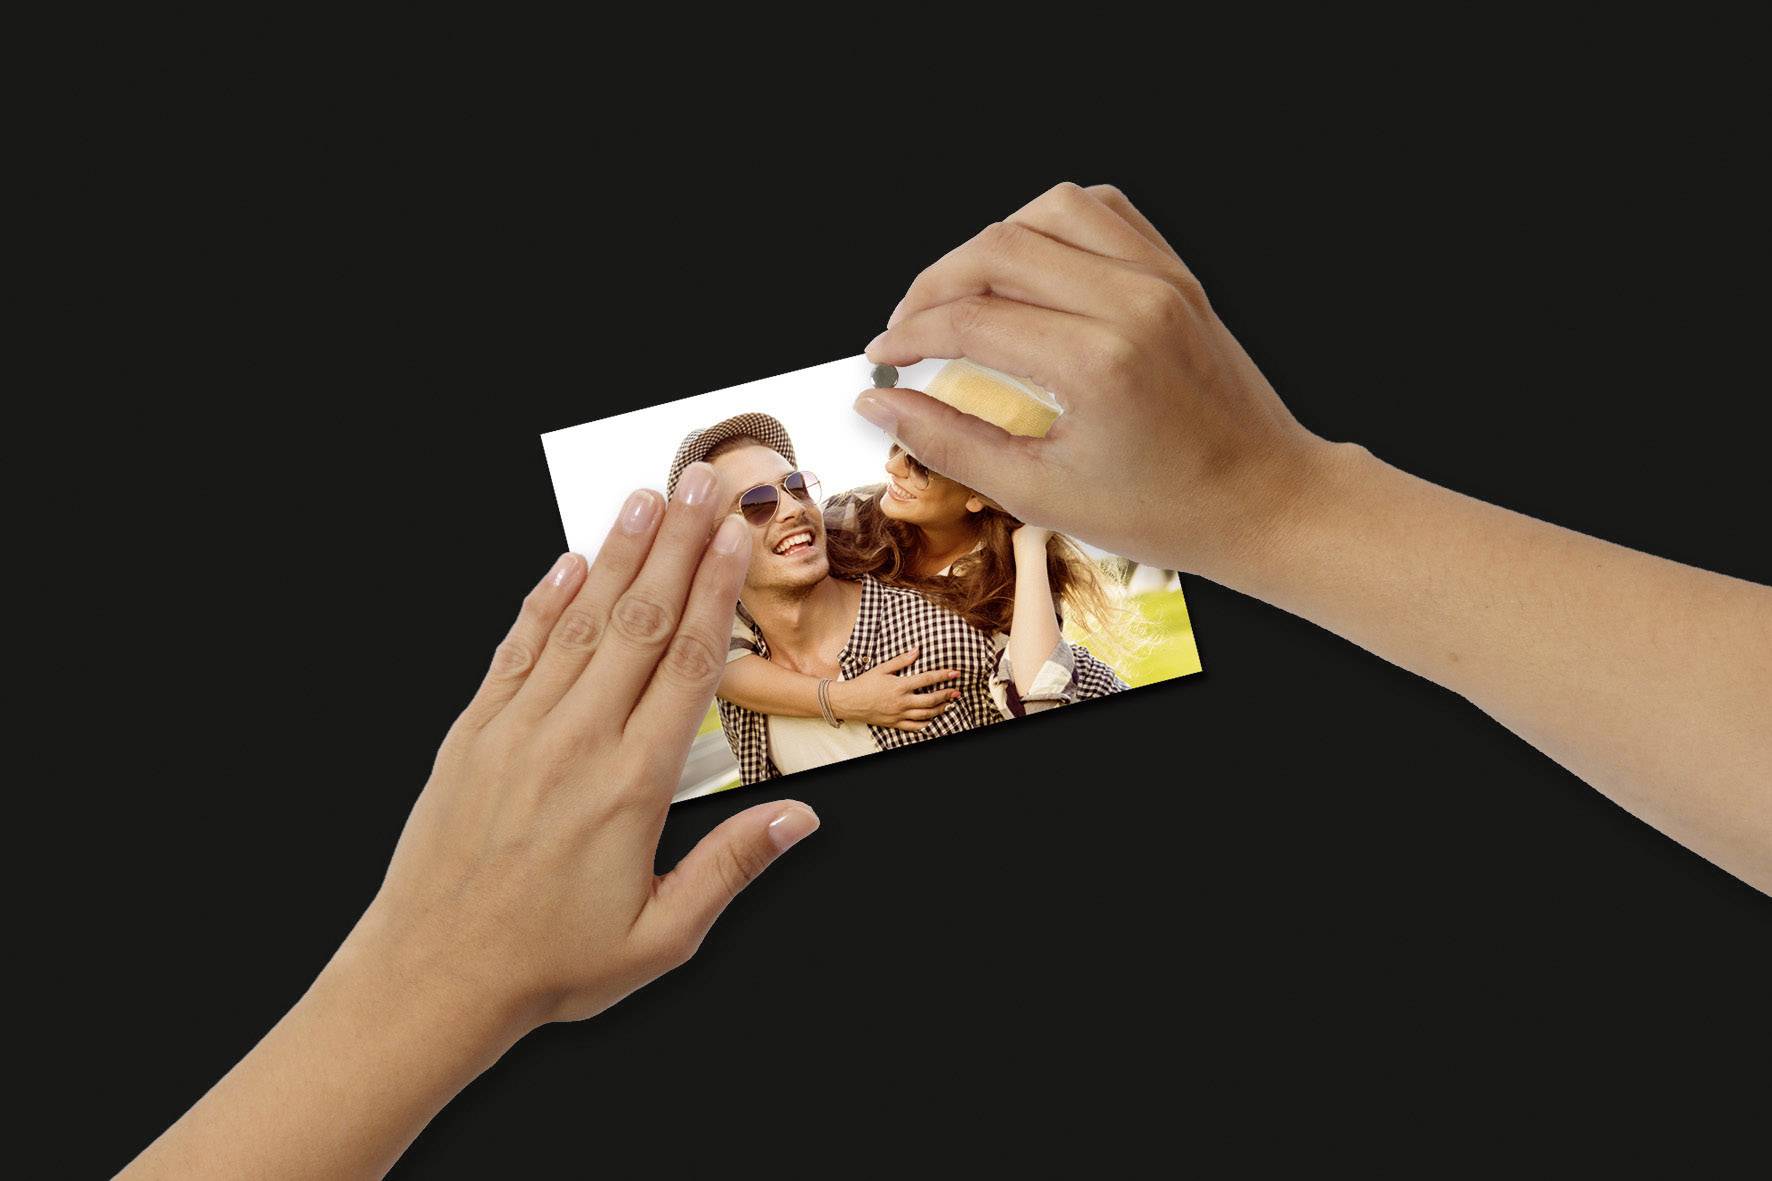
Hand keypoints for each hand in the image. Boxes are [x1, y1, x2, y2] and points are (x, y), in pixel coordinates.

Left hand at [346, 465, 819, 1031]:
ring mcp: (518, 730)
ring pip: (580, 622)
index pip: (686, 665)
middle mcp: (575, 742)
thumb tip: (800, 819)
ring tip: (645, 497)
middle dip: (677, 544)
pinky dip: (543, 601)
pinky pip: (515, 650)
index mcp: (630, 787)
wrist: (430, 976)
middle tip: (702, 482)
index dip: (716, 591)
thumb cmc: (547, 963)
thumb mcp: (661, 936)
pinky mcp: (473, 733)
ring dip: (617, 554)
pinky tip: (568, 561)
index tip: (736, 536)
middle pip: (639, 622)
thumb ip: (731, 868)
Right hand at [828, 645, 960, 731]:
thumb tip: (917, 650)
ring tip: (948, 704)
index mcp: (899, 685)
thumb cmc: (864, 683)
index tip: (955, 673)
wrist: (849, 702)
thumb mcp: (882, 668)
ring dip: (940, 709)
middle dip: (946, 695)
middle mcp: (902, 702)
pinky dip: (926, 724)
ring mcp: (899, 714)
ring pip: (926, 715)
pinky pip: (915, 727)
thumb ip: (901, 660)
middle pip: (931, 700)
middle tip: (957, 692)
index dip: (943, 675)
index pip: (927, 679)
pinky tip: (933, 719)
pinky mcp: (895, 723)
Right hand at [856, 181, 1343, 579]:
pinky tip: (1028, 267)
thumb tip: (878, 406)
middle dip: (932, 287)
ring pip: (1045, 212)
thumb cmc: (1166, 511)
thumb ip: (950, 443)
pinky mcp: (1177, 273)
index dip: (908, 336)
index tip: (881, 360)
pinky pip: (1101, 211)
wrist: (1265, 499)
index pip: (970, 319)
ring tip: (962, 294)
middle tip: (907, 331)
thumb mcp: (1042, 495)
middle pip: (996, 250)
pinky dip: (1049, 224)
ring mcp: (1160, 278)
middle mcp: (1131, 302)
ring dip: (988, 245)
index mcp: (1097, 363)